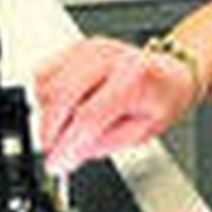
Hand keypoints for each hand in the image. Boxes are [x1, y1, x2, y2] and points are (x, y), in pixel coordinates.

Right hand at [34, 36, 198, 173]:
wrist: (167, 74)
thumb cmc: (160, 100)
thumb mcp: (141, 133)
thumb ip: (102, 144)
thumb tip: (67, 155)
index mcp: (134, 79)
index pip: (89, 115)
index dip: (67, 144)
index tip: (55, 164)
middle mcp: (110, 57)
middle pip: (61, 95)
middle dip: (51, 130)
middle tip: (54, 150)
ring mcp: (90, 49)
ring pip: (47, 83)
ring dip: (48, 113)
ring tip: (66, 127)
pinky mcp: (76, 48)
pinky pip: (43, 72)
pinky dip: (45, 95)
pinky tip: (63, 107)